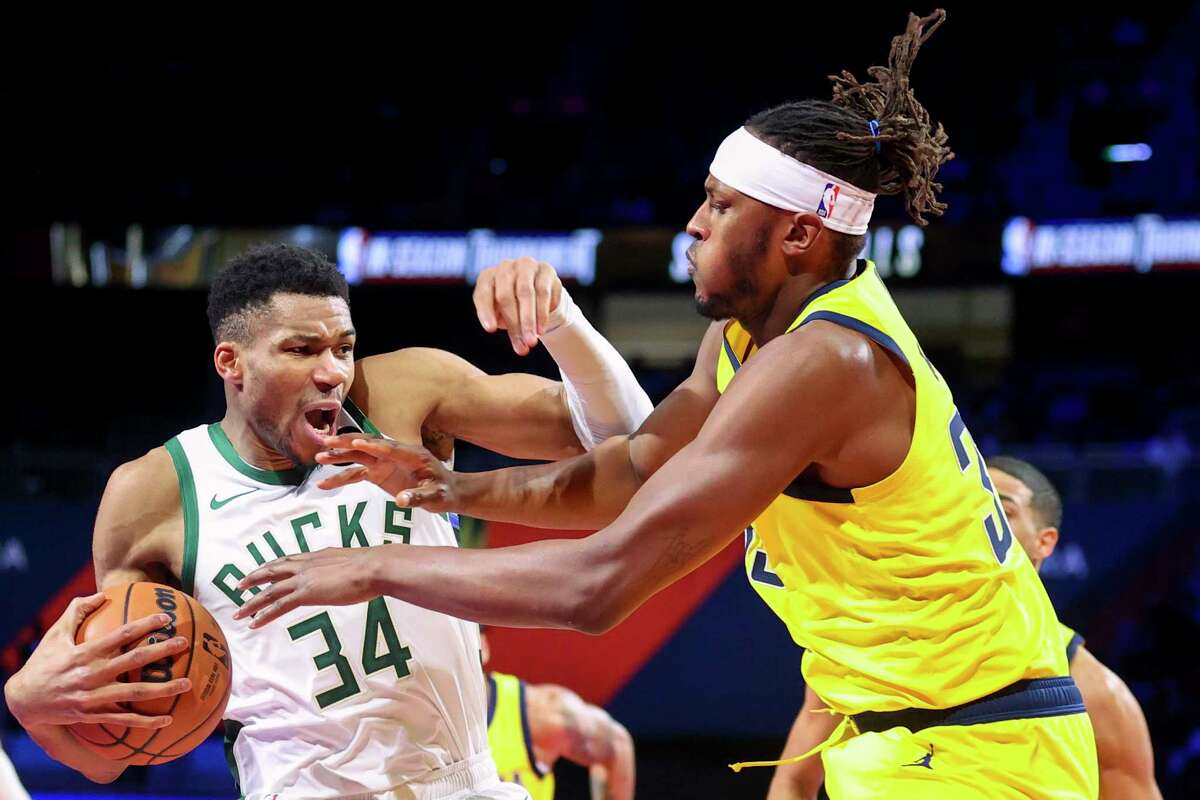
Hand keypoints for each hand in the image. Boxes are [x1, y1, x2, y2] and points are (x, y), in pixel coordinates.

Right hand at [4, 593, 191, 728]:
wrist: (24, 701)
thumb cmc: (43, 662)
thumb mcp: (55, 634)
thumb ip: (77, 611)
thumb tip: (101, 594)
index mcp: (85, 653)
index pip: (121, 635)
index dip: (144, 625)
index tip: (166, 618)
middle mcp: (92, 674)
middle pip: (133, 661)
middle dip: (161, 651)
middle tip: (185, 643)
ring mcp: (94, 697)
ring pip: (134, 693)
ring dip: (163, 689)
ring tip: (188, 683)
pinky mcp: (93, 714)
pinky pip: (124, 719)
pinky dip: (146, 721)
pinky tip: (167, 719)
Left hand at [232, 547, 381, 627]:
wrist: (374, 567)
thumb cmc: (374, 566)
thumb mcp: (357, 563)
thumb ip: (347, 567)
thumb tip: (354, 571)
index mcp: (318, 556)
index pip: (289, 560)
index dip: (274, 565)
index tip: (263, 570)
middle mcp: (307, 565)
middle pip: (273, 570)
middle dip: (254, 578)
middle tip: (239, 585)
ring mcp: (305, 579)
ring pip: (270, 591)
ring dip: (252, 602)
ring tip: (239, 612)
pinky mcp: (306, 593)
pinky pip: (279, 606)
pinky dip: (264, 614)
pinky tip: (254, 623)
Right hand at [315, 434, 459, 511]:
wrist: (445, 491)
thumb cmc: (443, 491)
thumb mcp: (436, 497)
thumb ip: (419, 497)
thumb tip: (402, 500)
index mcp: (412, 455)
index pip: (390, 448)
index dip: (373, 445)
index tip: (356, 442)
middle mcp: (395, 454)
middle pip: (368, 445)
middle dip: (347, 443)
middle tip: (327, 442)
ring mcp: (384, 462)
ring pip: (358, 456)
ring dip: (339, 456)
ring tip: (318, 457)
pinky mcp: (378, 472)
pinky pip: (356, 473)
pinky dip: (341, 478)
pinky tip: (324, 485)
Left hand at [474, 257, 563, 354]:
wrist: (539, 292)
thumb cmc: (514, 306)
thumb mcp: (504, 316)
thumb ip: (508, 328)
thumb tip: (522, 349)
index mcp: (487, 277)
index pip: (483, 294)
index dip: (486, 312)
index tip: (491, 330)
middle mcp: (505, 268)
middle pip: (505, 296)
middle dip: (514, 323)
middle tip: (522, 345)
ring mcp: (525, 265)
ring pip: (526, 293)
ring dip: (529, 320)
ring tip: (532, 341)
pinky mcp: (545, 269)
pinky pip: (543, 292)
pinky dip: (542, 313)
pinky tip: (542, 329)